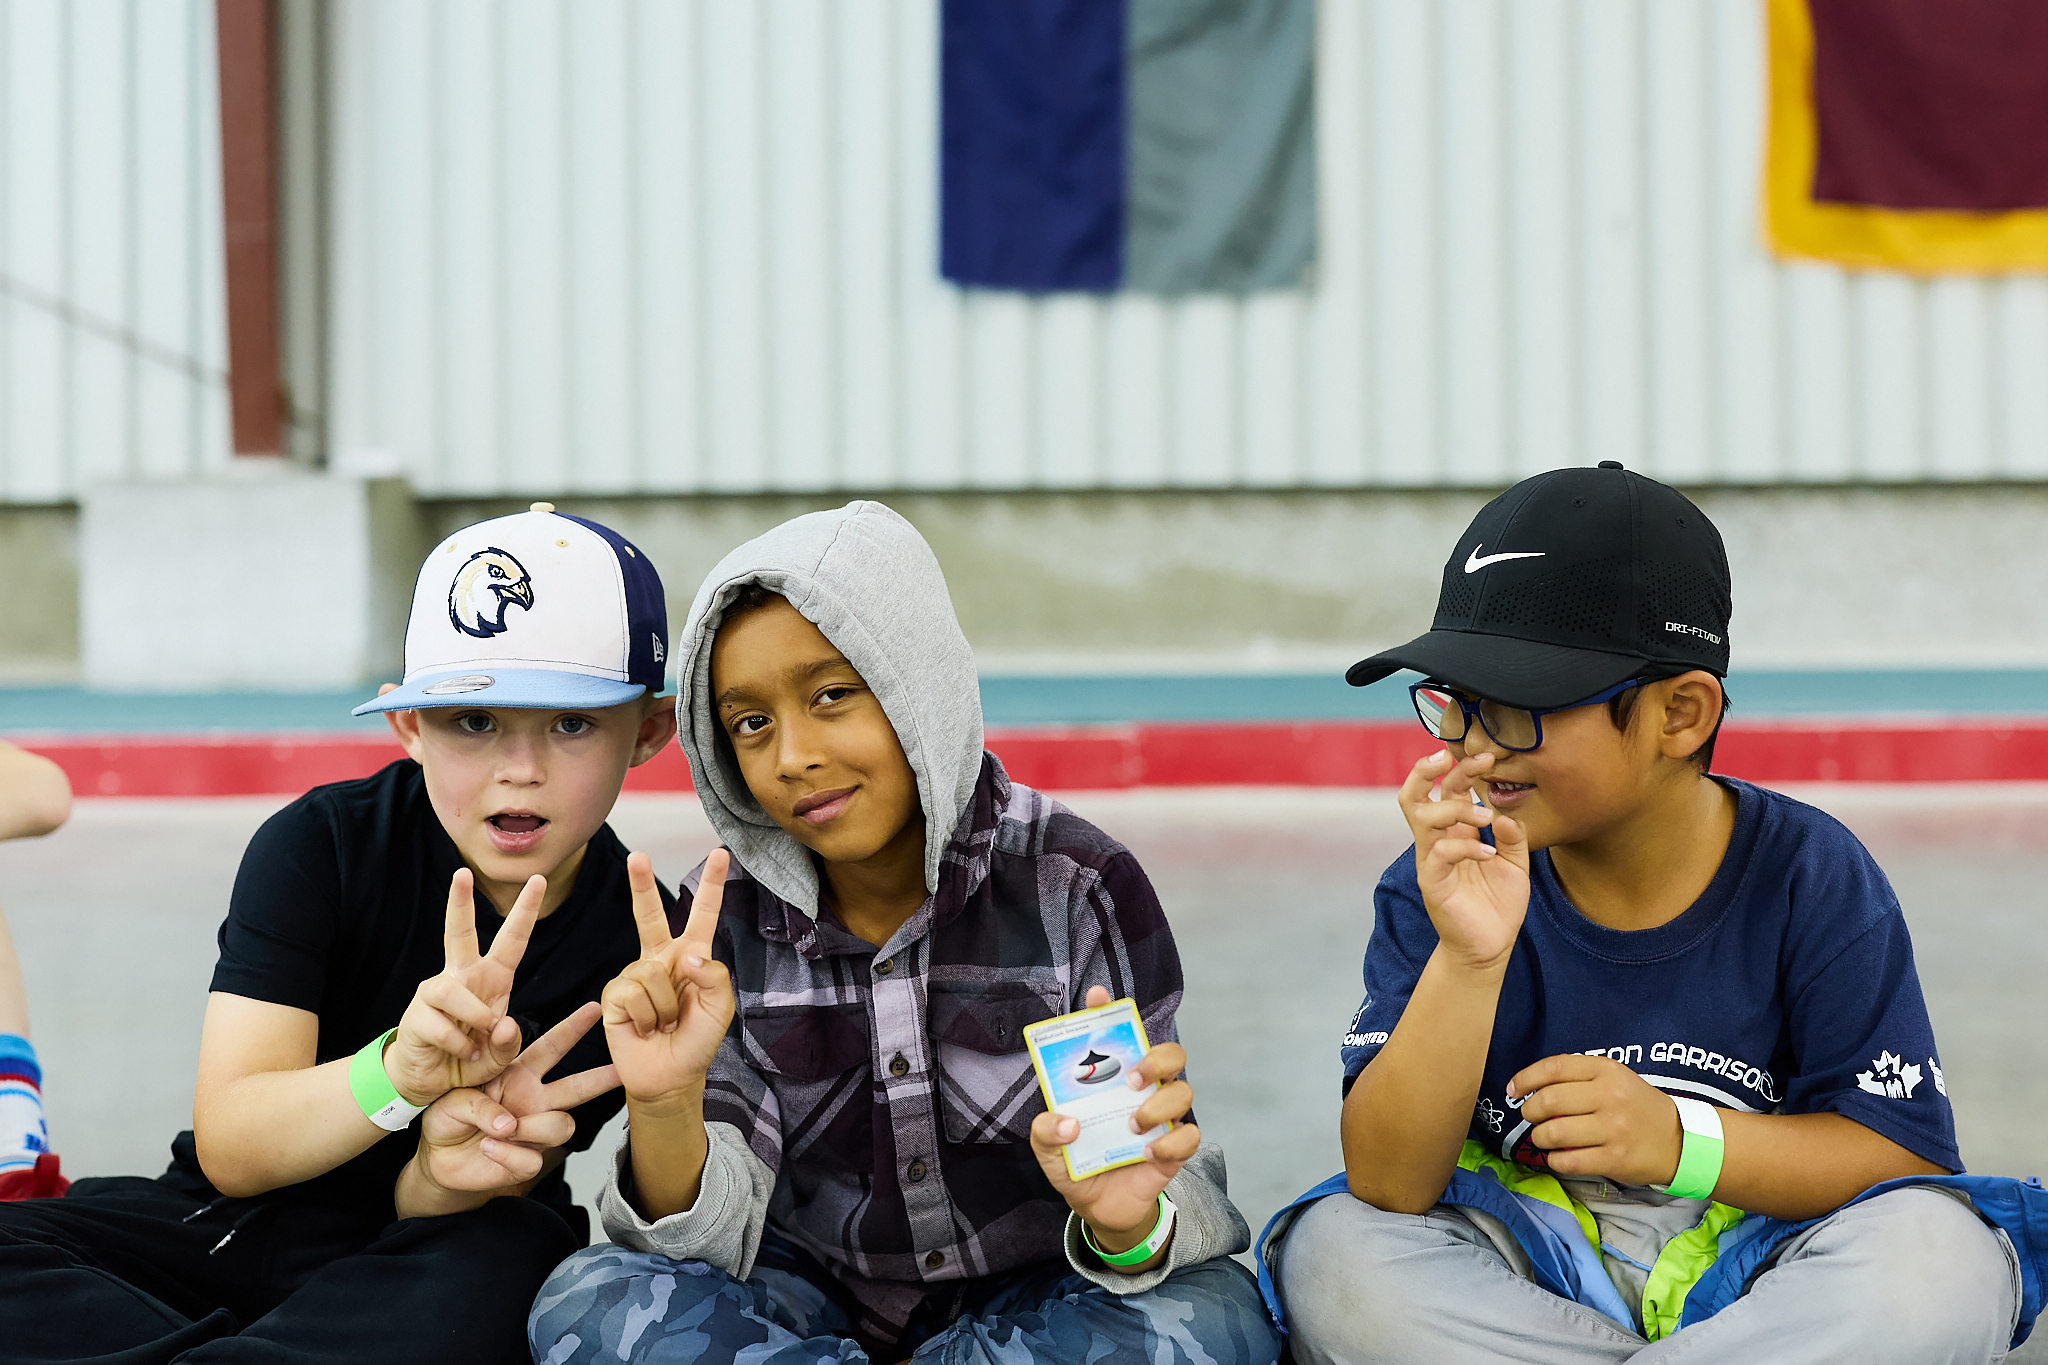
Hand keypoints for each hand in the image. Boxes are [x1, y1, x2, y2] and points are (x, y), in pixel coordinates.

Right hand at [386, 868, 543, 1105]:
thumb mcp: (502, 1055)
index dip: (525, 911)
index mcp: (493, 979)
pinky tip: (461, 1054)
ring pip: (452, 989)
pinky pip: (442, 1024)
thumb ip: (510, 1044)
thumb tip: (503, 1023)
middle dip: (460, 902)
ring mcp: (436, 993)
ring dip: (473, 1019)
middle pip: (459, 933)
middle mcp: (463, 977)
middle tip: (462, 873)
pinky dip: (458, 1045)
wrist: (430, 1081)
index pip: (512, 940)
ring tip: (478, 1044)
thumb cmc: (470, 1058)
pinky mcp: (417, 1015)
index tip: (537, 880)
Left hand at [411, 1003, 619, 1199]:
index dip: (573, 1028)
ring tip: (501, 1131)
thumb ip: (481, 1103)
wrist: (437, 1160)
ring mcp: (533, 1131)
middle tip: (623, 1069)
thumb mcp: (455, 1099)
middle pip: (577, 1087)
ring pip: (561, 1126)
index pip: (551, 1047)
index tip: (595, 1009)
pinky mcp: (526, 1160)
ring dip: (531, 1128)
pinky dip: (507, 1155)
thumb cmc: (446, 1120)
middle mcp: (534, 1100)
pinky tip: (488, 1149)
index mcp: (518, 1074)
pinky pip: (532, 1158)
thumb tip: (509, 1124)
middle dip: (602, 1078)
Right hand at [602, 850, 734, 1110]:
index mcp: (692, 957)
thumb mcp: (720, 1009)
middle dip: (641, 884)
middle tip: (637, 855)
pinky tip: (643, 1027)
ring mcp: (634, 975)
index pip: (703, 915)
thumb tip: (685, 956)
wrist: (669, 1077)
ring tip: (663, 1023)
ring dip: (663, 1006)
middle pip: (650, 915)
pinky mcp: (614, 994)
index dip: (712, 885)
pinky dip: (643, 1015)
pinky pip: (631, 993)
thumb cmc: (697, 1041)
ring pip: (651, 973)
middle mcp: (661, 959)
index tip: (720, 853)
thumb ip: (714, 977)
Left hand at [1028, 986, 1199, 1264]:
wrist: (1099, 1210)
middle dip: (1155, 1059)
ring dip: (1159, 1105)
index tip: (1097, 996)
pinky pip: (1189, 1136)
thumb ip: (1046, 1133)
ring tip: (1133, 1125)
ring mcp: (1162, 1118)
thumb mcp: (1048, 1150)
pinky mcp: (1174, 1149)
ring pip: (1184, 1090)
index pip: (1116, 1035)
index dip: (1108, 1009)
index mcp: (1111, 1080)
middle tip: (1132, 1079)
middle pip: (1170, 1054)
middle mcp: (1142, 1092)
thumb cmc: (1075, 1165)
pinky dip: (1170, 1143)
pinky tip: (1147, 1153)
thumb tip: (1069, 1122)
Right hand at [1399, 750, 1530, 972]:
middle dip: (1428, 771)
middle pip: (1415, 795)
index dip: (1462, 769)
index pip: (1447, 790)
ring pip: (1423, 819)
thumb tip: (1504, 814)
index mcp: (1455, 832)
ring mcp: (1431, 861)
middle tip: (1452, 759)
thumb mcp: (1515, 864)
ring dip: (1454, 809)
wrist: (1490, 946)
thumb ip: (1513, 836)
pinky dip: (1466, 847)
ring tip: (1486, 817)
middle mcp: (1438, 841)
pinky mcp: (1432, 883)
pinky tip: (1490, 855)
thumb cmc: (1497, 904)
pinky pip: (1439, 854)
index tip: (1488, 756)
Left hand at [1509, 1053, 1683, 1185]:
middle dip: (1530, 1112)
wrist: (1680, 1141)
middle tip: (1532, 1118)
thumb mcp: (1615, 1078)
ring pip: (1553, 1133)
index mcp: (1607, 1071)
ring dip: (1539, 1138)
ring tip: (1545, 1138)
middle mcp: (1609, 1096)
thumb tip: (1529, 1086)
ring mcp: (1613, 1129)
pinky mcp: (1614, 1159)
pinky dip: (1554, 1160)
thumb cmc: (1637, 1107)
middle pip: (1548, 1101)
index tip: (1513, 1090)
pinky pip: (1567, 1161)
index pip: (1554, 1068)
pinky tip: (1558, 1156)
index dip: (1526, 1078)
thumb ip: (1577, 1076)